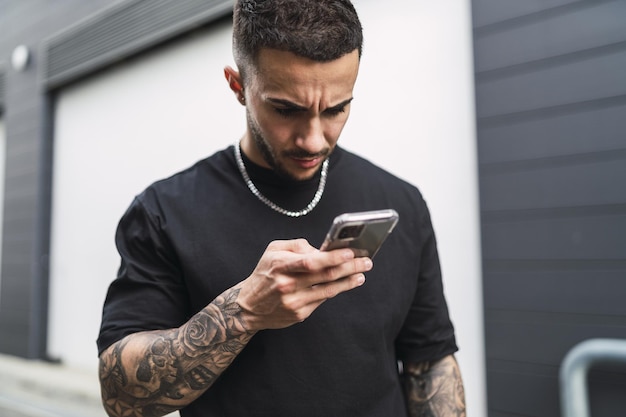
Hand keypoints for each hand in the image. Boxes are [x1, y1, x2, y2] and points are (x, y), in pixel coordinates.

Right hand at [236, 238, 371, 330]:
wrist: (248, 306)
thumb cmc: (264, 274)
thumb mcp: (272, 251)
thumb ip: (297, 246)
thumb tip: (321, 249)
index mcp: (280, 266)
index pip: (311, 261)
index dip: (333, 257)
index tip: (350, 252)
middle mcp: (287, 285)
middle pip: (325, 276)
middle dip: (349, 267)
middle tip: (365, 262)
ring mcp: (294, 302)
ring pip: (328, 290)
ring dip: (348, 281)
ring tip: (361, 274)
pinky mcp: (299, 314)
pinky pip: (322, 300)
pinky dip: (336, 291)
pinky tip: (346, 284)